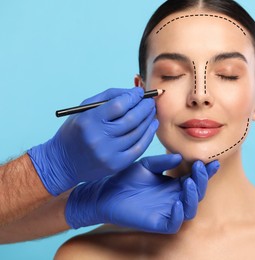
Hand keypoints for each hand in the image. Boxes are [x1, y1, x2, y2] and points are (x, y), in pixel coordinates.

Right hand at [28, 87, 156, 195]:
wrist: (63, 162)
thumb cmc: (76, 131)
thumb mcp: (84, 109)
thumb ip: (108, 97)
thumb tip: (133, 92)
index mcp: (89, 121)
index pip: (119, 105)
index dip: (133, 97)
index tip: (140, 92)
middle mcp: (99, 138)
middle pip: (131, 119)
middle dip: (145, 107)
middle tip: (150, 101)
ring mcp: (108, 153)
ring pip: (137, 133)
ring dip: (149, 119)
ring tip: (152, 111)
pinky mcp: (116, 165)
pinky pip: (139, 148)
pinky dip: (148, 135)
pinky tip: (152, 125)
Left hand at [65, 154, 219, 233]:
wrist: (105, 193)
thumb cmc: (125, 179)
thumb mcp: (146, 165)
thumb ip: (162, 162)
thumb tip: (180, 157)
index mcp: (173, 185)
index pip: (194, 178)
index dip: (205, 172)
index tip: (212, 162)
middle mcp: (174, 198)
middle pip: (197, 193)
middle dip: (202, 180)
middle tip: (199, 168)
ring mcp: (167, 211)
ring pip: (190, 209)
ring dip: (194, 196)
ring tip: (190, 182)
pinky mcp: (158, 223)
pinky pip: (175, 223)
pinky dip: (179, 215)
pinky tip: (176, 202)